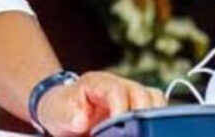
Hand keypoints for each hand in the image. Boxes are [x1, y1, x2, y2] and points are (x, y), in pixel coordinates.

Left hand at [36, 71, 165, 135]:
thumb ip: (69, 117)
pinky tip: (146, 133)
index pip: (117, 90)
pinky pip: (156, 113)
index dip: (121, 109)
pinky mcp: (139, 108)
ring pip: (156, 101)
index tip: (120, 127)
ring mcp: (132, 96)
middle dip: (142, 117)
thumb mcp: (57, 113)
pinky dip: (154, 124)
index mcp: (98, 83)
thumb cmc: (61, 110)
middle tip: (135, 135)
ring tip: (142, 134)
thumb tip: (81, 121)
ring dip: (153, 120)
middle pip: (143, 94)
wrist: (63, 111)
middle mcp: (119, 85)